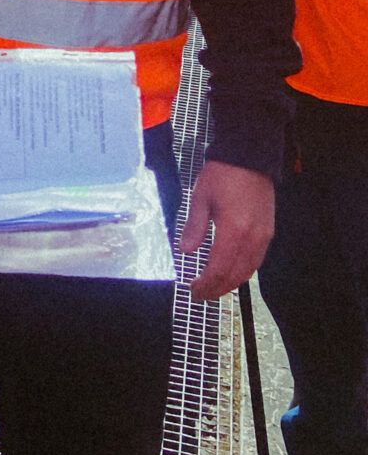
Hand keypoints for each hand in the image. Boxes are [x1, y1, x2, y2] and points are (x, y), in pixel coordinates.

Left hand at [179, 159, 274, 301]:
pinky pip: (256, 261)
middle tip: (200, 295)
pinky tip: (230, 272)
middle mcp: (252, 239)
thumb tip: (185, 251)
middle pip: (235, 276)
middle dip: (216, 290)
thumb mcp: (200, 197)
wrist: (249, 158)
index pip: (219, 269)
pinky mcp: (268, 233)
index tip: (193, 290)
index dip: (206, 284)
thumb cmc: (221, 175)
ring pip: (248, 272)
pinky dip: (242, 272)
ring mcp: (263, 237)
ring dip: (229, 284)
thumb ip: (194, 227)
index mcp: (233, 231)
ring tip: (212, 288)